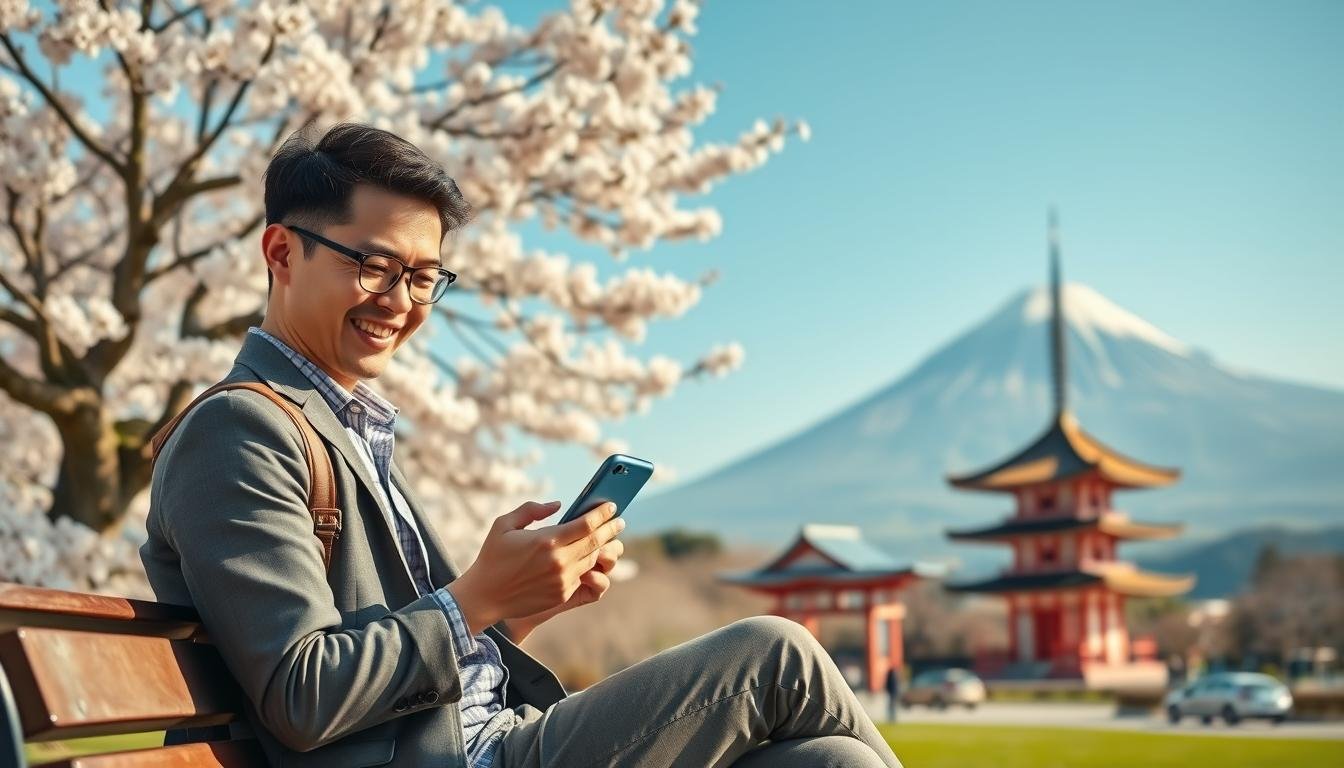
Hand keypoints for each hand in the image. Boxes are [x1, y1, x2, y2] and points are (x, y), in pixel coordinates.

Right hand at [447, 500, 625, 634]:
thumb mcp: (504, 524)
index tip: (611, 505)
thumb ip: (532, 509)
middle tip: (619, 520)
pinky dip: (586, 564)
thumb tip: (558, 505)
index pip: (586, 524)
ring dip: (602, 547)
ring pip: (592, 559)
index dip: (602, 513)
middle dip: (611, 529)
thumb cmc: (493, 556)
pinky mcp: (562, 594)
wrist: (485, 596)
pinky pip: (582, 575)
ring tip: (608, 538)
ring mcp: (562, 580)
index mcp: (546, 540)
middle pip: (596, 542)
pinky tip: (589, 556)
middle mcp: (559, 561)